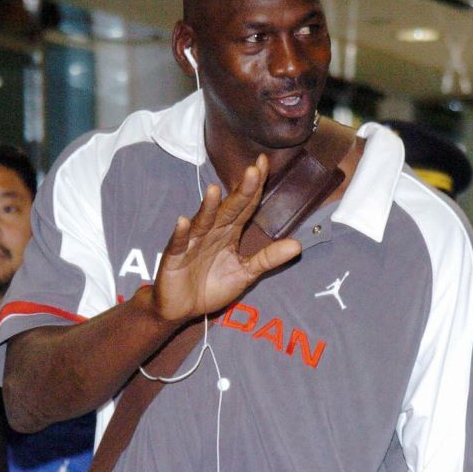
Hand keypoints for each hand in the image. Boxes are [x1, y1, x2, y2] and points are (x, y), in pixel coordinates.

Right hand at [150, 154, 301, 323]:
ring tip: (215, 191)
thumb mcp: (245, 273)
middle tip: (252, 170)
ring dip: (208, 207)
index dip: (255, 187)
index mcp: (230, 232)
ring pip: (203, 222)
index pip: (246, 206)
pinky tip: (183, 221)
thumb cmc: (211, 286)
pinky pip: (179, 243)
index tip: (265, 163)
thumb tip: (298, 245)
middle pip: (229, 209)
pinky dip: (181, 233)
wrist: (181, 308)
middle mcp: (212, 232)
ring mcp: (192, 242)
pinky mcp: (174, 257)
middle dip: (240, 191)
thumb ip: (268, 258)